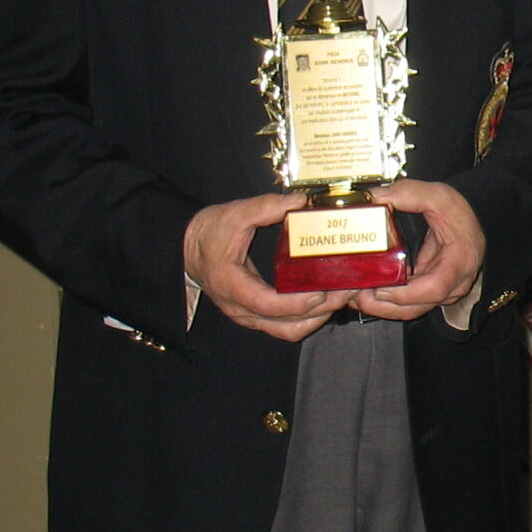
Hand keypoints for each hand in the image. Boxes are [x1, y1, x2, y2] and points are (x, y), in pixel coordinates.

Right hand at [183, 193, 355, 340]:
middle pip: (285, 324)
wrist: (186, 248)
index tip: (322, 292)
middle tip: (345, 293)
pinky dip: (306, 318)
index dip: (298, 303)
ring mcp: (248, 315)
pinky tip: (324, 301)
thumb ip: (265, 207)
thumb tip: (299, 201)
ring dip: (316, 319)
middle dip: (319, 312)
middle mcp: (241, 308)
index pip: (268, 305)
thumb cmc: (208, 233)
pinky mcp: (255, 314)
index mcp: (232, 286)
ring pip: (287, 331)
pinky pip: (283, 326)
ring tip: (340, 298)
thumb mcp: (233, 214)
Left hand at [353, 179, 486, 321]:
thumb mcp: (438, 196)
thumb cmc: (459, 213)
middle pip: (417, 306)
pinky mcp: (429, 293)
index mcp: (458, 262)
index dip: (406, 294)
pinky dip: (385, 303)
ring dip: (381, 308)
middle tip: (356, 295)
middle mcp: (453, 284)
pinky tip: (364, 294)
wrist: (470, 222)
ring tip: (354, 297)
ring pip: (410, 311)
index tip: (381, 288)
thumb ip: (407, 194)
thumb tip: (372, 198)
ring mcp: (441, 292)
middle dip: (384, 305)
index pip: (435, 288)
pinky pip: (407, 305)